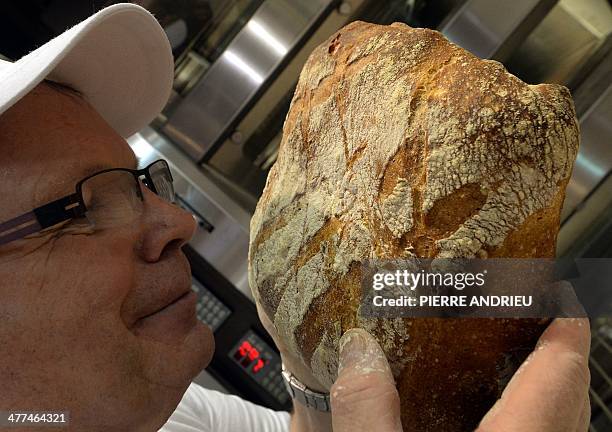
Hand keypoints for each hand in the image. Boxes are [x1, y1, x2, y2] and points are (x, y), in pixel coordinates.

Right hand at [331, 319, 590, 431]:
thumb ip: (367, 412)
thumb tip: (358, 350)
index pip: (562, 371)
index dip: (566, 321)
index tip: (557, 286)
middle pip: (572, 394)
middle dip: (559, 347)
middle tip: (534, 310)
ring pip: (563, 423)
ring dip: (550, 384)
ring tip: (517, 354)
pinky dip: (532, 415)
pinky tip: (492, 414)